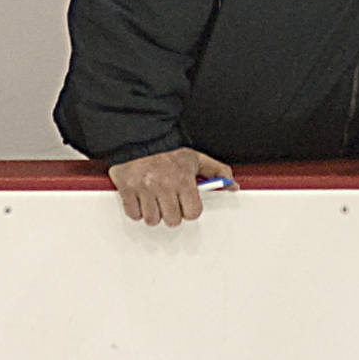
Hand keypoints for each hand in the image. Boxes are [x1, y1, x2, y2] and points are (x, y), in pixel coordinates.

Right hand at [108, 148, 233, 227]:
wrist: (140, 139)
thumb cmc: (169, 151)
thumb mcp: (197, 159)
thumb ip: (217, 172)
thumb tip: (232, 186)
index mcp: (182, 178)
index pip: (192, 213)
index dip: (190, 210)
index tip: (187, 204)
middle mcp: (163, 185)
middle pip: (172, 220)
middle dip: (173, 213)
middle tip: (170, 202)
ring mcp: (143, 188)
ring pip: (152, 220)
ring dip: (155, 214)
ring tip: (156, 200)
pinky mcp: (126, 189)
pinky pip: (133, 215)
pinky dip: (137, 211)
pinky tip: (142, 199)